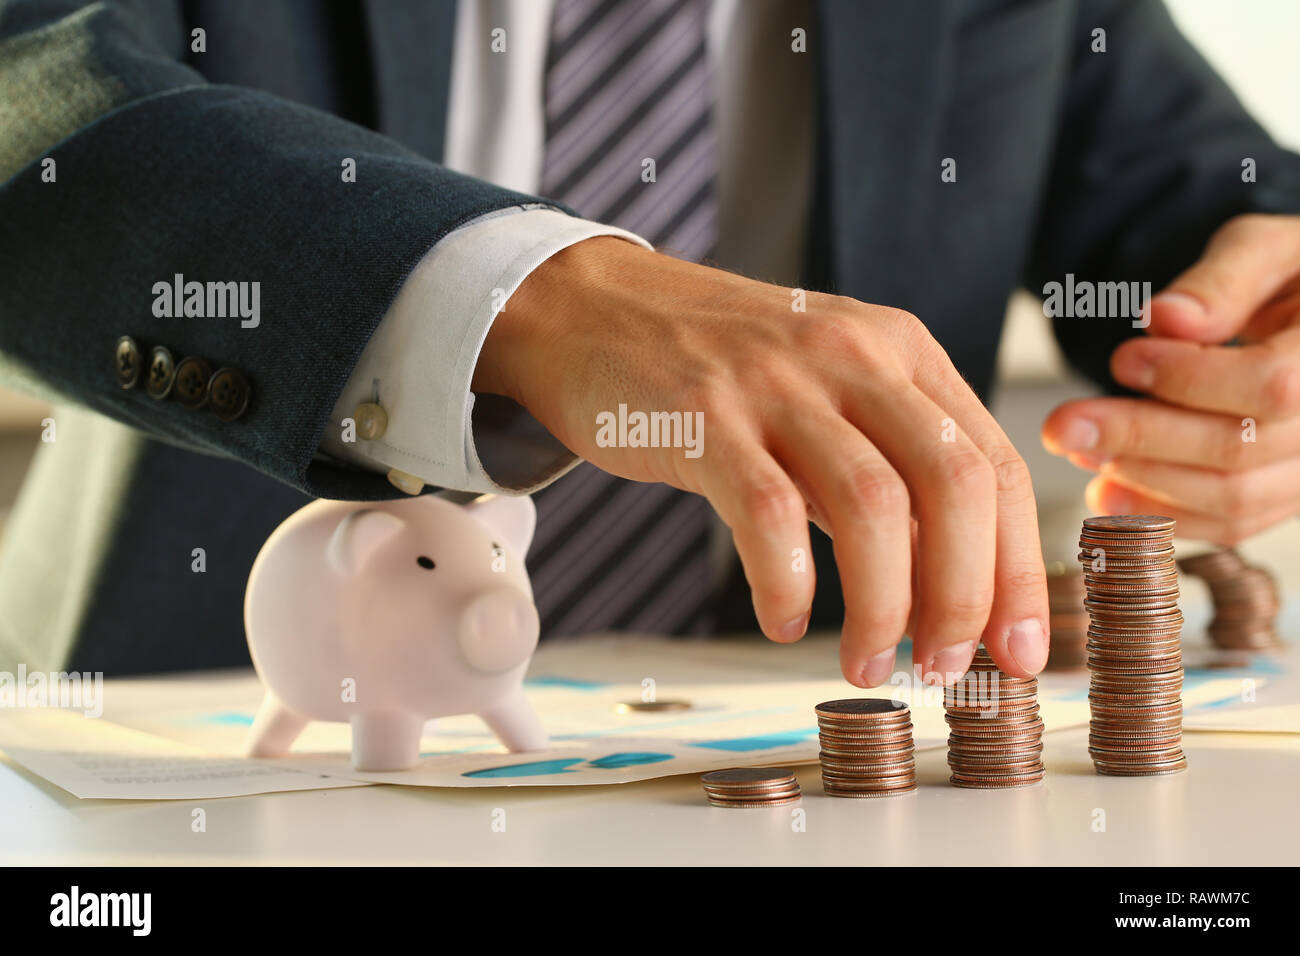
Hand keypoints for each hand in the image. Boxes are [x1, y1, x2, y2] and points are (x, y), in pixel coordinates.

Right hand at [474, 237, 1048, 685]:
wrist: (595, 306)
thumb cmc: (716, 366)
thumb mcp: (826, 394)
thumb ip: (886, 470)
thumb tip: (947, 589)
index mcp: (900, 351)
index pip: (995, 464)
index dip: (1018, 569)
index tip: (1018, 648)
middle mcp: (851, 356)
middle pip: (952, 483)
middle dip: (964, 596)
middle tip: (944, 667)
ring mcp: (775, 381)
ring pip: (871, 506)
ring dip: (883, 606)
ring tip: (868, 664)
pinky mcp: (703, 414)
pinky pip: (767, 513)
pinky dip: (786, 583)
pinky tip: (784, 620)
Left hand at [1043, 214, 1299, 542]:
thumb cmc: (1292, 277)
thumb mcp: (1265, 250)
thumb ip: (1221, 280)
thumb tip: (1164, 319)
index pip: (1273, 386)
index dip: (1188, 379)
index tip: (1123, 359)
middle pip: (1239, 450)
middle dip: (1139, 437)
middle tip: (1062, 425)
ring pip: (1232, 500)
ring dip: (1142, 483)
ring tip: (1079, 453)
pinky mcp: (1287, 495)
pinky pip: (1231, 525)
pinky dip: (1164, 517)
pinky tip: (1107, 494)